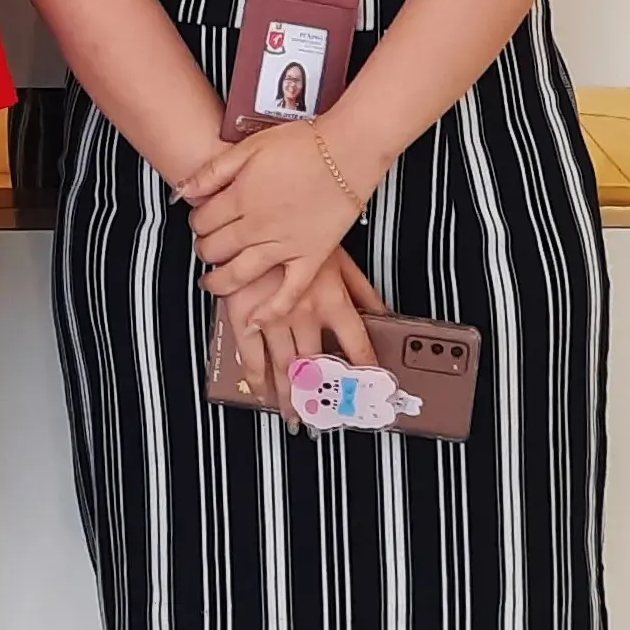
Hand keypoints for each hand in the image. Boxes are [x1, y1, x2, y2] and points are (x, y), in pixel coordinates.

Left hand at [180, 113, 373, 314]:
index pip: (203, 221)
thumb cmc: (301, 144)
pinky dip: (270, 310)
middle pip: (216, 249)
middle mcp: (258, 227)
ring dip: (220, 282)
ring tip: (211, 282)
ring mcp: (284, 246)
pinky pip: (288, 293)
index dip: (197, 221)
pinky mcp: (311, 258)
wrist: (348, 150)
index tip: (202, 220)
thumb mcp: (249, 147)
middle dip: (205, 249)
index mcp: (240, 198)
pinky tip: (254, 320)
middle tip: (207, 247)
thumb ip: (212, 172)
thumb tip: (181, 192)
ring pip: (240, 274)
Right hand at [235, 246, 387, 427]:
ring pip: (285, 368)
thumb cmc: (297, 230)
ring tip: (295, 417)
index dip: (366, 372)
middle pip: (318, 367)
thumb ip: (363, 290)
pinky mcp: (243, 314)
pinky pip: (251, 356)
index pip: (357, 346)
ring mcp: (272, 316)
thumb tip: (385, 314)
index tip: (372, 393)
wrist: (254, 211)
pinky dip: (257, 379)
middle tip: (326, 418)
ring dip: (291, 397)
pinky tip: (262, 392)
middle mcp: (304, 313)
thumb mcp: (339, 257)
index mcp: (332, 299)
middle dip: (323, 397)